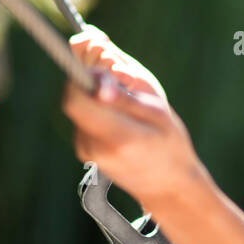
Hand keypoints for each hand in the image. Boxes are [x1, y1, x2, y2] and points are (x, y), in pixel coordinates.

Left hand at [62, 28, 207, 211]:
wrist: (167, 186)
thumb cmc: (170, 143)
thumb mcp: (157, 112)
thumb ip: (125, 92)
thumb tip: (94, 76)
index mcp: (118, 138)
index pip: (77, 98)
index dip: (82, 71)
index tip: (102, 58)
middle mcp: (94, 148)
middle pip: (74, 97)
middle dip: (89, 74)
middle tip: (116, 69)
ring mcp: (85, 151)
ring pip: (77, 103)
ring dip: (94, 88)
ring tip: (124, 91)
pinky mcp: (82, 149)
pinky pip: (82, 114)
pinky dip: (96, 102)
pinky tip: (118, 107)